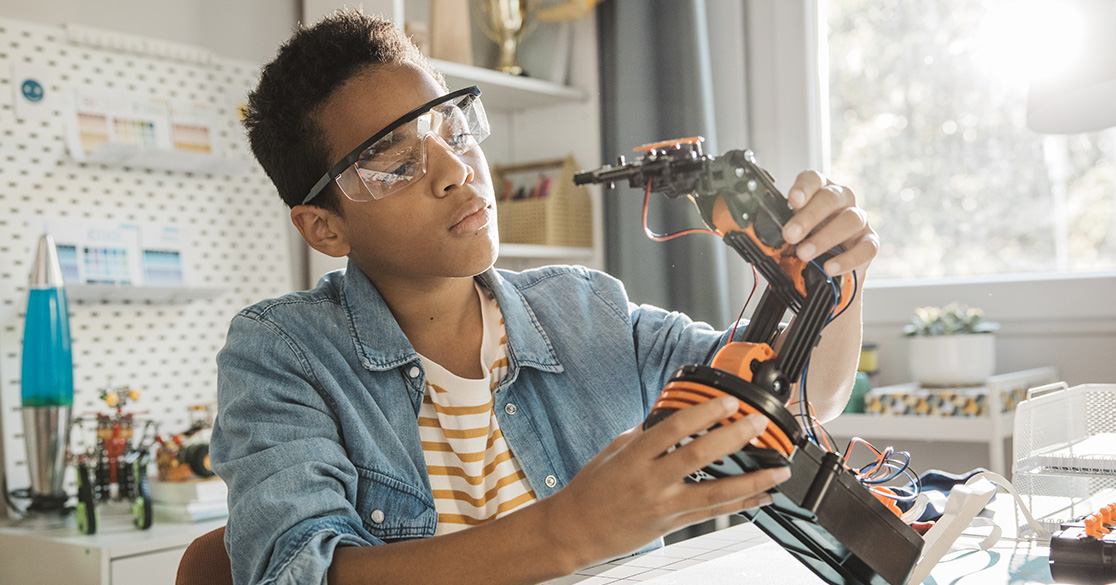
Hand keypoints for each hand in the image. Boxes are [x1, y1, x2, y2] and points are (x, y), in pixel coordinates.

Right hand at [541, 396, 791, 570]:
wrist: (576, 529)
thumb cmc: (592, 489)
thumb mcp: (615, 450)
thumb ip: (647, 434)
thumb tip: (675, 414)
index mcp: (634, 456)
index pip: (674, 429)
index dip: (704, 413)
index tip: (728, 402)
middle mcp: (651, 481)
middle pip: (700, 456)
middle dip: (735, 438)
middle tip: (758, 424)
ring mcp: (664, 506)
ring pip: (717, 492)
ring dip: (753, 480)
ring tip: (778, 469)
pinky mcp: (673, 524)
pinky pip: (714, 513)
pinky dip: (742, 504)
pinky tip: (762, 496)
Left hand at [780, 171, 877, 276]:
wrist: (826, 267)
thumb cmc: (807, 242)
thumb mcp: (790, 233)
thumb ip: (781, 229)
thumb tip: (761, 237)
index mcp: (819, 190)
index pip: (813, 179)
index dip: (803, 188)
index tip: (792, 201)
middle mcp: (842, 200)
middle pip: (830, 198)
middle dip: (808, 217)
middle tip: (790, 235)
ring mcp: (859, 220)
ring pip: (850, 220)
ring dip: (825, 238)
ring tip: (804, 254)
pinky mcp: (870, 242)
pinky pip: (865, 248)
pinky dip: (846, 259)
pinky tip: (829, 268)